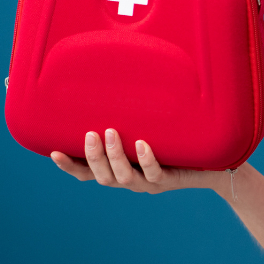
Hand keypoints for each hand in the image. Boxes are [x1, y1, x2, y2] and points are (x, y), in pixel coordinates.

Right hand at [51, 129, 209, 193]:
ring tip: (110, 133)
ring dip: (115, 156)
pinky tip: (142, 144)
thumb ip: (133, 116)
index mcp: (121, 170)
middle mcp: (132, 179)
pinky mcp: (170, 181)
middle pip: (103, 177)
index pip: (88, 173)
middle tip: (90, 133)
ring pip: (125, 177)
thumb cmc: (176, 142)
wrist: (211, 163)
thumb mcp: (151, 128)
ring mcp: (149, 183)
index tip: (53, 152)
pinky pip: (155, 173)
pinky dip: (147, 159)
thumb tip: (118, 80)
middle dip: (93, 156)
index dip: (71, 167)